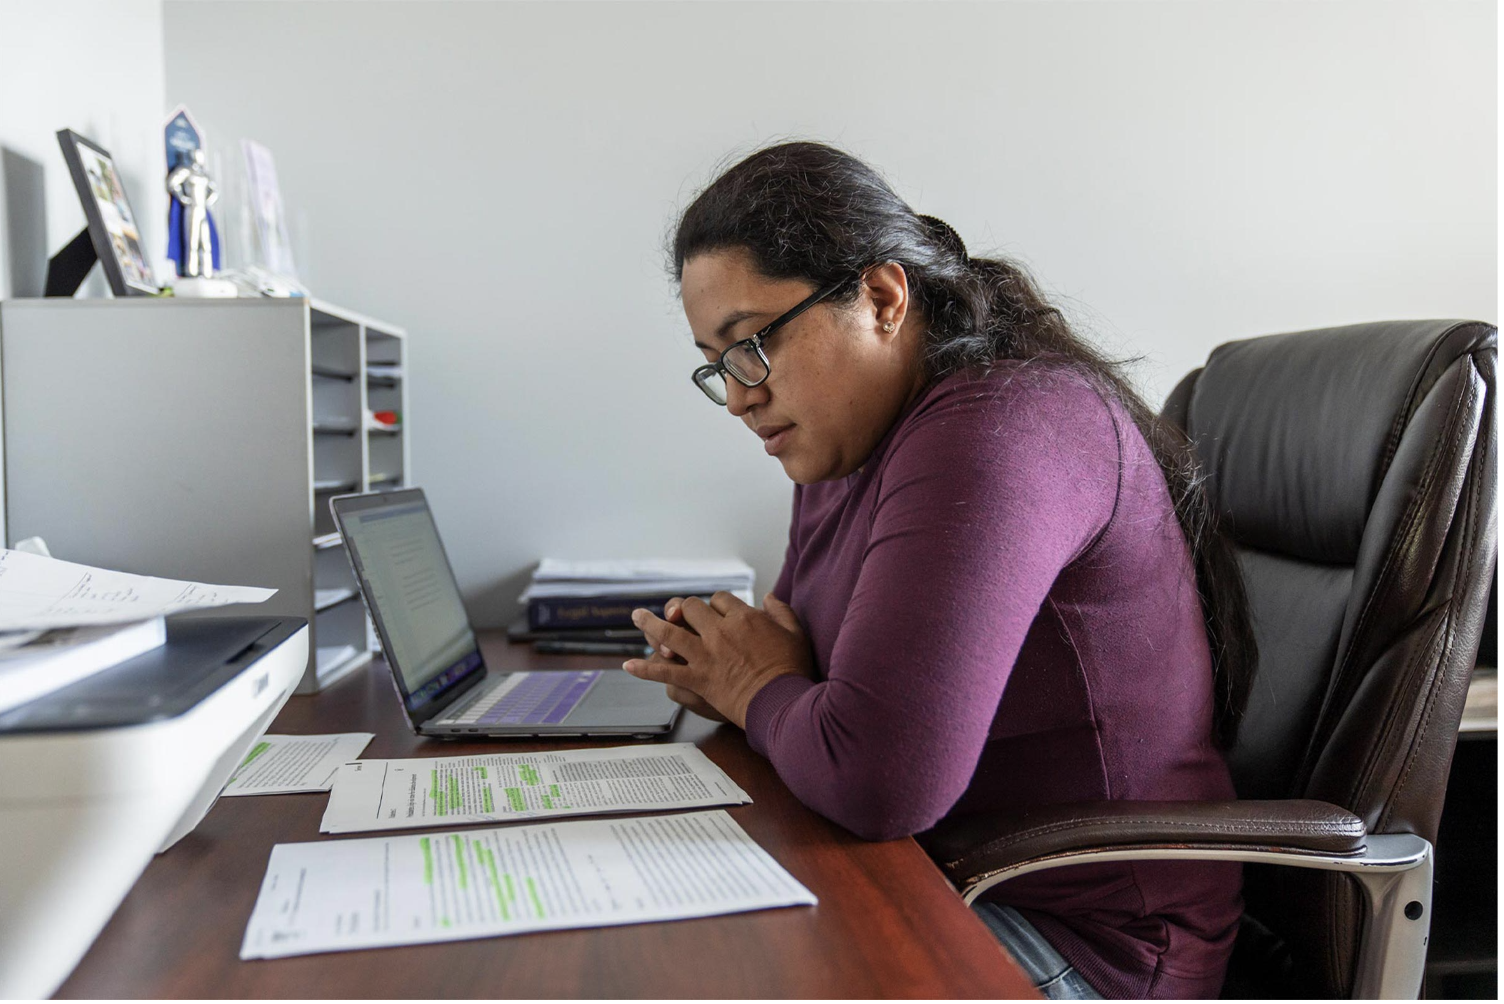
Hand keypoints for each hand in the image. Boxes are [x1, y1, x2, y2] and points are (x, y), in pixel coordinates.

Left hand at [623, 591, 815, 728]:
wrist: (781, 701)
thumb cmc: (791, 669)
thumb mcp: (795, 633)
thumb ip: (781, 611)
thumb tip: (768, 596)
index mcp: (744, 618)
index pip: (720, 599)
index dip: (715, 604)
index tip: (716, 611)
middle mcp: (720, 632)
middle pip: (691, 608)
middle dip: (683, 608)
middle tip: (676, 613)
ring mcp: (706, 656)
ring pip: (669, 632)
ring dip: (650, 623)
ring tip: (636, 616)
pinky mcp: (698, 680)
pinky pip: (665, 673)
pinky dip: (645, 669)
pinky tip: (628, 665)